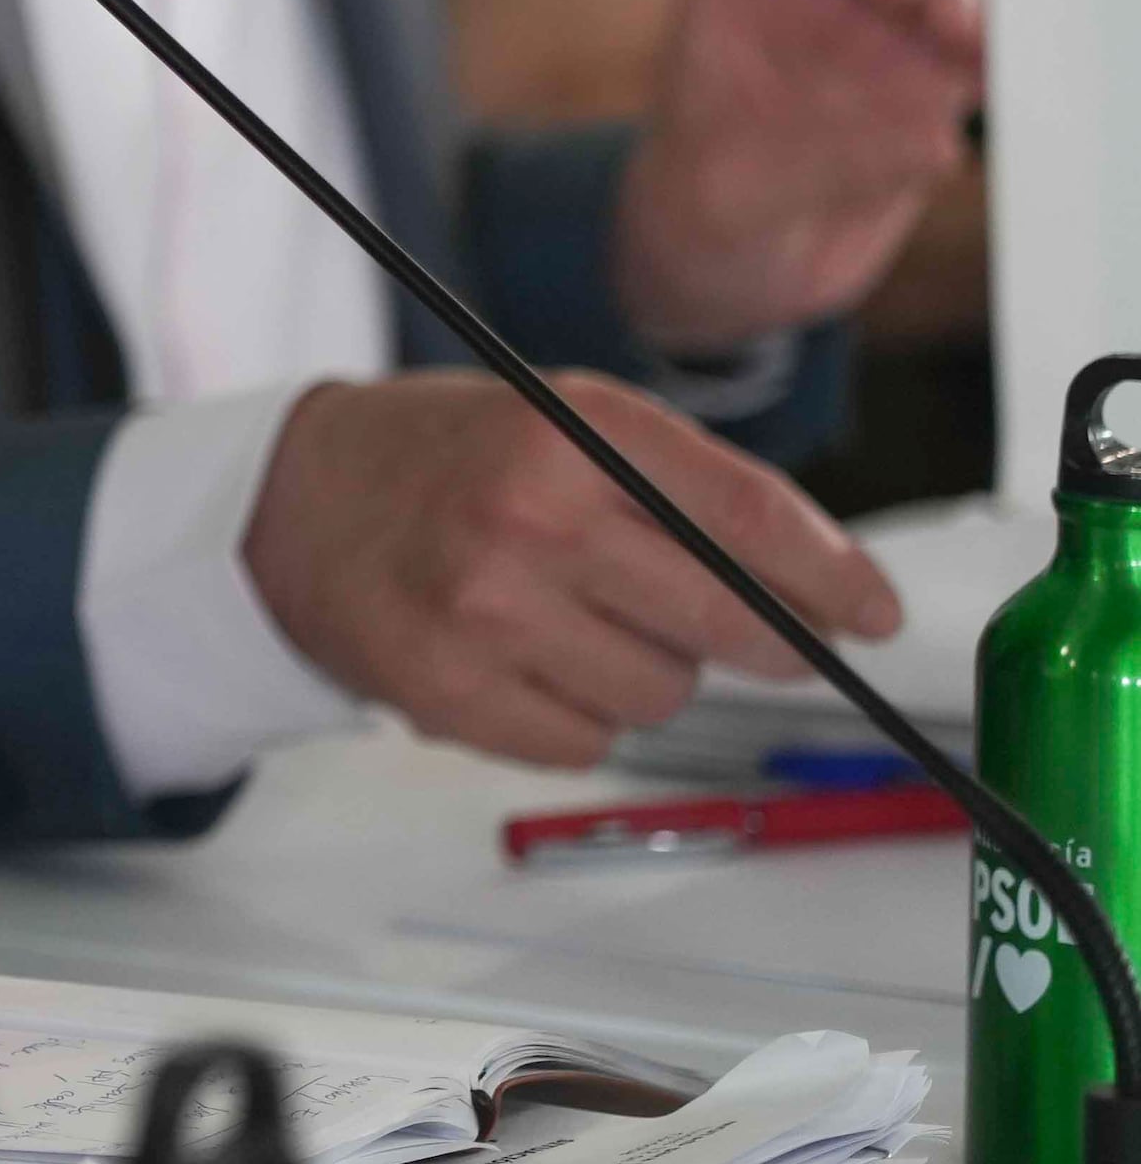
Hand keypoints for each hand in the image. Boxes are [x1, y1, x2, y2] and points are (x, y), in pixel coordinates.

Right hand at [240, 371, 901, 766]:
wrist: (287, 504)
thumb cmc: (449, 459)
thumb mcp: (560, 421)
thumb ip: (681, 488)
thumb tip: (819, 593)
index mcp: (568, 430)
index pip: (747, 516)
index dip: (832, 576)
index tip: (876, 615)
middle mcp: (528, 515)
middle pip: (727, 624)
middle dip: (769, 643)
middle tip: (770, 644)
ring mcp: (482, 610)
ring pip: (660, 693)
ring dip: (649, 673)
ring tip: (581, 625)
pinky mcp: (446, 692)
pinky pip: (585, 743)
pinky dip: (578, 715)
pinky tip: (528, 663)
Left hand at [619, 0, 979, 348]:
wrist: (732, 257)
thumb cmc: (703, 207)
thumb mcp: (735, 192)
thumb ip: (826, 163)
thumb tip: (941, 143)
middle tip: (962, 27)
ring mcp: (883, 24)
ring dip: (984, 5)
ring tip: (987, 60)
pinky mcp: (934, 73)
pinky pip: (986, 42)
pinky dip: (1005, 55)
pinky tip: (1004, 86)